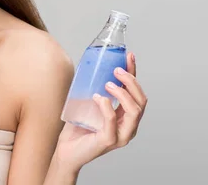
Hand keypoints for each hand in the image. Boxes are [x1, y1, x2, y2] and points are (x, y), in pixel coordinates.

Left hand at [53, 52, 146, 171]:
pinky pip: (112, 121)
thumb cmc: (78, 127)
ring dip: (123, 93)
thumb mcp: (90, 103)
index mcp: (126, 116)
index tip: (128, 56)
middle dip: (131, 82)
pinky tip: (98, 97)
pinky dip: (106, 106)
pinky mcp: (108, 141)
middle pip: (141, 101)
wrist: (66, 150)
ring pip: (134, 111)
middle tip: (117, 70)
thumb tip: (94, 63)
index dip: (134, 73)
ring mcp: (120, 135)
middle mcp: (128, 126)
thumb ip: (97, 89)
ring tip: (108, 83)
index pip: (137, 93)